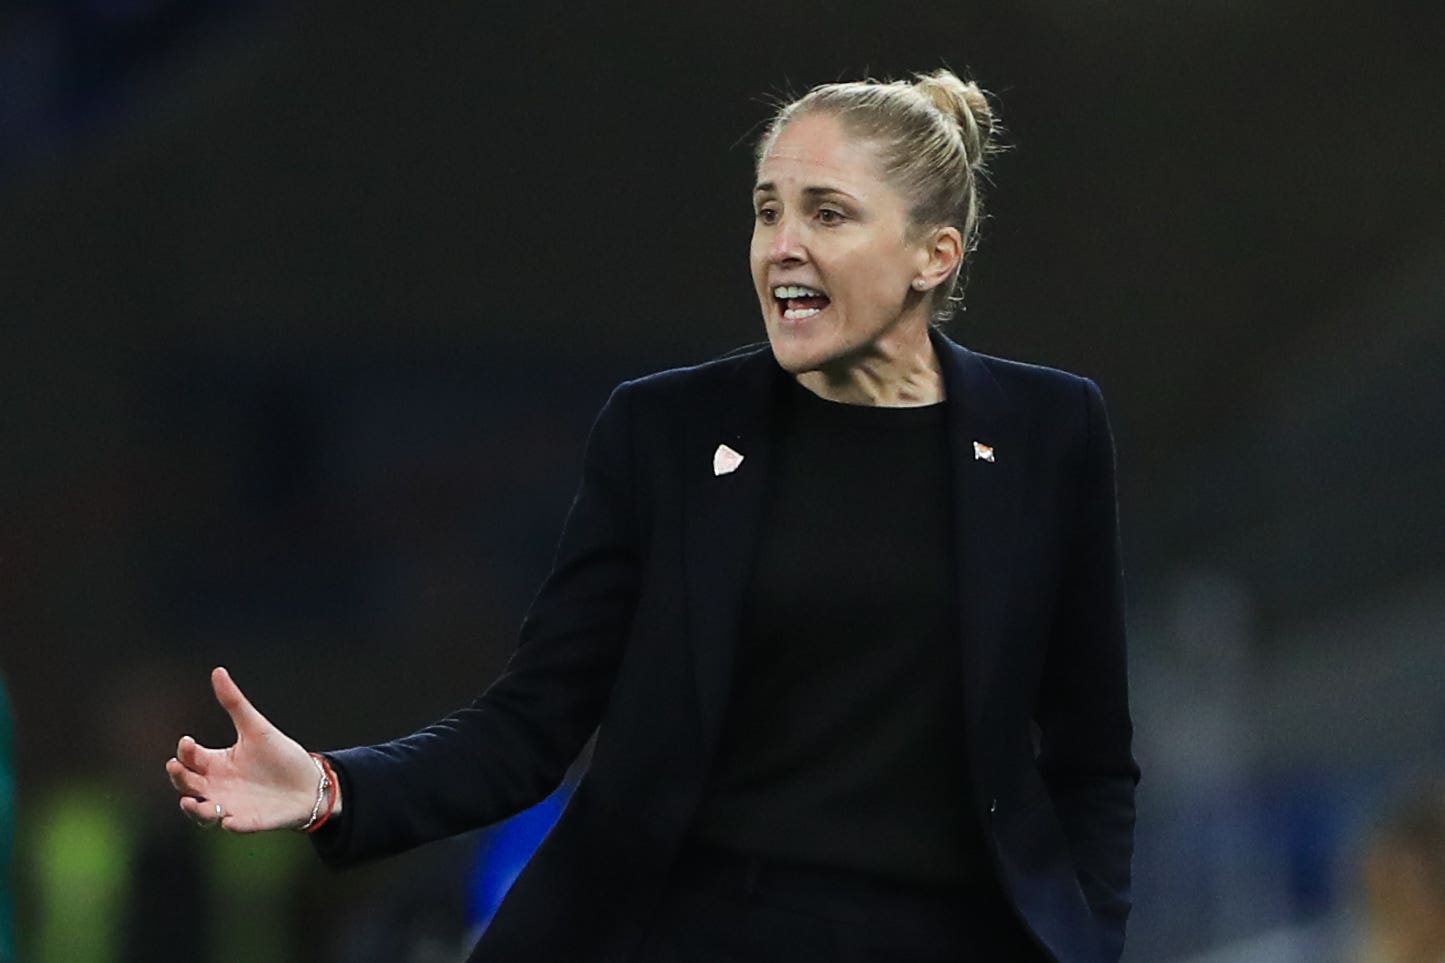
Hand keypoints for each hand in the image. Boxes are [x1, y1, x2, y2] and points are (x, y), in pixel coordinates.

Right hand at [165, 666, 327, 831]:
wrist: (310, 782)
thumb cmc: (280, 756)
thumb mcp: (256, 728)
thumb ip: (234, 703)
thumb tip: (217, 671)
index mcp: (216, 763)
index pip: (190, 759)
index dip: (184, 752)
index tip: (187, 742)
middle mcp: (217, 787)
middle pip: (187, 785)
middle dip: (179, 778)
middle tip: (177, 767)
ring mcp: (230, 807)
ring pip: (201, 814)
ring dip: (196, 810)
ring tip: (194, 803)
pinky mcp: (249, 822)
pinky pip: (236, 826)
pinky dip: (232, 825)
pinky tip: (230, 821)